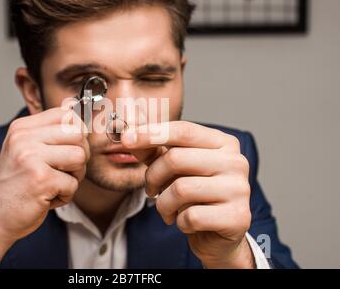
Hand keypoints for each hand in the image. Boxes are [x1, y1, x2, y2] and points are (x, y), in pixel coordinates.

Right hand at [0, 107, 89, 267]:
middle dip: (80, 156)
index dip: (77, 132)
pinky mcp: (41, 180)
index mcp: (21, 128)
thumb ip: (47, 130)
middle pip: (78, 134)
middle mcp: (23, 139)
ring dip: (75, 176)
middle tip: (65, 170)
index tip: (69, 148)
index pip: (65, 114)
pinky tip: (47, 198)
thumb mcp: (24, 150)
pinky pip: (73, 183)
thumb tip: (73, 105)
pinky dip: (65, 196)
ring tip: (56, 183)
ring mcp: (31, 158)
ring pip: (80, 157)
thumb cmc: (16, 185)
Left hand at [121, 121, 253, 268]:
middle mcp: (236, 161)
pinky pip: (191, 216)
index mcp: (223, 143)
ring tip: (168, 209)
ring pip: (180, 189)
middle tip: (151, 190)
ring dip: (164, 204)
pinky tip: (186, 222)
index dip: (150, 133)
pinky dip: (180, 222)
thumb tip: (128, 134)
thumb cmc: (195, 195)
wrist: (218, 235)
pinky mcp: (237, 217)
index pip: (183, 130)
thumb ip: (153, 150)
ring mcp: (240, 189)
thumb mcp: (173, 169)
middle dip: (153, 177)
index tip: (125, 138)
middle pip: (176, 158)